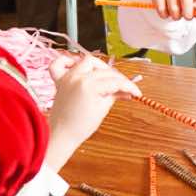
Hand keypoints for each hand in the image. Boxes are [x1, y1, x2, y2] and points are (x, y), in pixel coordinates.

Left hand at [42, 52, 139, 173]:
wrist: (62, 134)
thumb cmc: (81, 126)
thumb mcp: (103, 109)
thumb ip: (115, 95)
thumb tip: (127, 91)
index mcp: (89, 86)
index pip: (115, 81)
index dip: (129, 86)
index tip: (137, 92)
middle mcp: (78, 77)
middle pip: (104, 70)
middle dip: (117, 78)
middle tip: (124, 88)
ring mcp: (67, 77)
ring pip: (87, 61)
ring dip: (99, 66)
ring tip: (106, 77)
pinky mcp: (59, 80)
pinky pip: (59, 63)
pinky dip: (68, 61)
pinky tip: (77, 66)